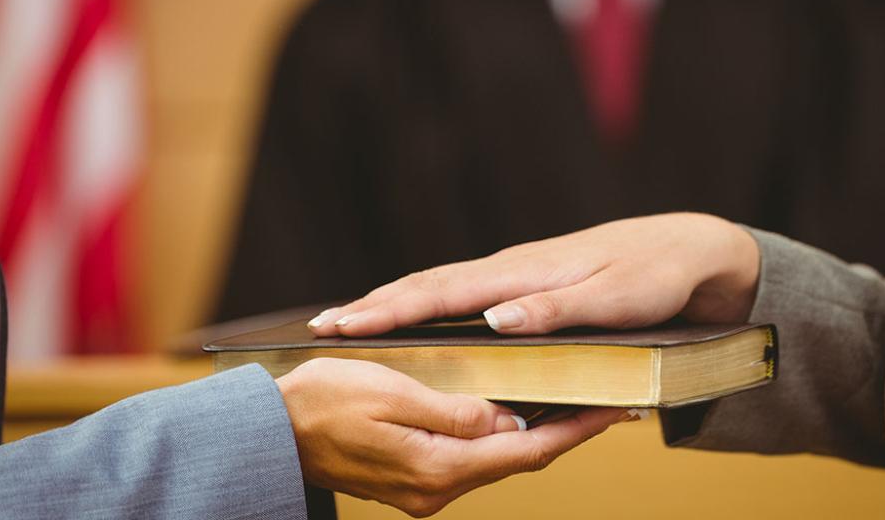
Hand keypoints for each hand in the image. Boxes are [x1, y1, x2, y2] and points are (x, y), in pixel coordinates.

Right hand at [276, 358, 629, 516]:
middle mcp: (437, 490)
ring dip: (532, 434)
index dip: (575, 430)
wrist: (270, 432)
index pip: (527, 451)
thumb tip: (510, 421)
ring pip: (496, 460)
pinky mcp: (412, 480)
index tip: (613, 410)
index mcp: (438, 468)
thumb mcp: (393, 393)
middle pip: (519, 459)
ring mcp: (424, 490)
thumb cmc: (323, 403)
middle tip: (603, 401)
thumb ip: (456, 411)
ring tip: (568, 402)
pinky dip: (497, 438)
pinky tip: (510, 414)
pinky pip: (469, 459)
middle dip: (563, 431)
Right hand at [308, 212, 759, 337]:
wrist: (688, 249)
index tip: (343, 324)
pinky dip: (427, 303)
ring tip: (350, 321)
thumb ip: (556, 311)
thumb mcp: (614, 299)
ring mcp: (517, 273)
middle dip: (373, 305)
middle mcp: (512, 270)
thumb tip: (494, 320)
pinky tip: (416, 316)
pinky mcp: (527, 282)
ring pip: (442, 287)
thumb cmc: (654, 276)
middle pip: (429, 285)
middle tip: (321, 326)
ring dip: (394, 303)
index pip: (443, 292)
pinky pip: (463, 293)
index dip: (390, 310)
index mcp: (525, 274)